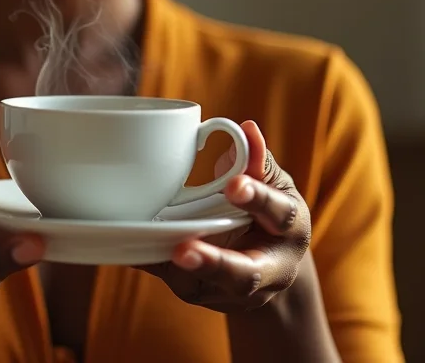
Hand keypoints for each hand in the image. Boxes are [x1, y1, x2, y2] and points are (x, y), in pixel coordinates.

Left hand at [139, 121, 310, 312]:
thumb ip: (257, 159)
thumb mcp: (272, 183)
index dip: (257, 198)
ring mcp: (238, 291)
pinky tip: (134, 251)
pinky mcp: (208, 296)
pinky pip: (181, 285)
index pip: (279, 213)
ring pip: (208, 289)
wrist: (271, 265)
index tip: (233, 184)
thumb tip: (244, 128)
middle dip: (215, 263)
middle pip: (245, 275)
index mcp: (290, 229)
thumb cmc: (269, 211)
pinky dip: (157, 267)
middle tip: (184, 249)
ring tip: (153, 252)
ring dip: (178, 272)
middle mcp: (271, 269)